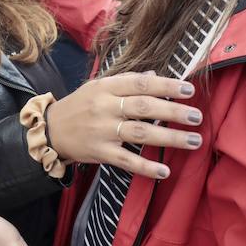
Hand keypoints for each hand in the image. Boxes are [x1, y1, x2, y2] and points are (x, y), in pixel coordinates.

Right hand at [45, 71, 201, 179]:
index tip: (189, 90)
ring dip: (170, 137)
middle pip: (145, 107)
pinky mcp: (99, 152)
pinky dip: (146, 167)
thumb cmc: (78, 106)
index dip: (166, 86)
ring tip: (193, 141)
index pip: (141, 84)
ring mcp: (102, 131)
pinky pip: (126, 160)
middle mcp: (105, 107)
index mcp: (106, 87)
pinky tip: (165, 171)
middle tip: (197, 117)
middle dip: (174, 112)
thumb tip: (155, 75)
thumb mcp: (98, 87)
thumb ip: (126, 81)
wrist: (49, 130)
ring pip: (141, 133)